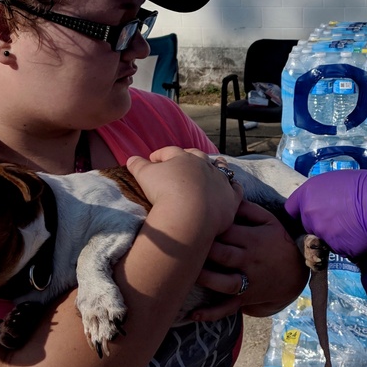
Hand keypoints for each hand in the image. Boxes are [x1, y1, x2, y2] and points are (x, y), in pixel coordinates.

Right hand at [126, 148, 242, 238]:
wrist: (189, 214)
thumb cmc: (164, 192)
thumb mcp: (144, 176)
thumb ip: (137, 165)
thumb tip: (131, 159)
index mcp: (182, 158)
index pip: (170, 151)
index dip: (161, 155)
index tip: (153, 159)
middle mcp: (203, 164)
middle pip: (197, 156)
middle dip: (189, 157)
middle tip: (183, 162)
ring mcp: (219, 180)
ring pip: (221, 168)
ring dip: (217, 166)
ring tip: (214, 166)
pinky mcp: (230, 198)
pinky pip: (235, 189)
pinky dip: (233, 187)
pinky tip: (231, 188)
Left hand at [190, 200, 308, 321]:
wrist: (299, 272)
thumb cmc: (278, 242)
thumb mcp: (270, 221)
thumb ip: (248, 209)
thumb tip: (227, 197)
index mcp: (254, 239)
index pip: (227, 230)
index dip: (208, 225)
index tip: (191, 220)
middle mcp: (249, 260)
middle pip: (223, 254)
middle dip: (203, 250)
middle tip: (182, 244)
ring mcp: (248, 281)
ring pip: (224, 282)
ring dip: (205, 278)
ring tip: (184, 273)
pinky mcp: (246, 299)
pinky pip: (229, 308)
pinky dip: (212, 313)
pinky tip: (194, 314)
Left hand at [284, 170, 366, 258]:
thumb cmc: (363, 186)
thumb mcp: (336, 181)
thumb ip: (321, 194)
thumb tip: (322, 200)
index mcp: (306, 195)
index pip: (290, 209)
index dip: (300, 212)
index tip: (309, 212)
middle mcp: (309, 216)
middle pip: (307, 225)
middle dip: (318, 224)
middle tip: (338, 218)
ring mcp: (321, 234)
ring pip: (324, 238)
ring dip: (334, 235)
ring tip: (352, 225)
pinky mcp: (336, 249)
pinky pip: (340, 248)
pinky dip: (347, 243)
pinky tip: (360, 234)